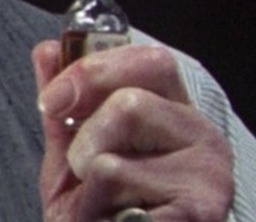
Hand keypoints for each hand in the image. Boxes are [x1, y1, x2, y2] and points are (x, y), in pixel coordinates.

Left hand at [31, 41, 232, 221]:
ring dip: (89, 192)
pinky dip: (99, 217)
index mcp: (178, 112)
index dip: (94, 70)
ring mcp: (207, 180)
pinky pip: (118, 203)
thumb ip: (66, 106)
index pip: (152, 60)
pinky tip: (120, 221)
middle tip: (84, 172)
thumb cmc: (105, 211)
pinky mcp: (198, 215)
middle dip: (85, 141)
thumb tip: (49, 51)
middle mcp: (204, 139)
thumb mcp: (79, 154)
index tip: (53, 100)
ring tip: (106, 207)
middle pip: (130, 104)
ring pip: (112, 165)